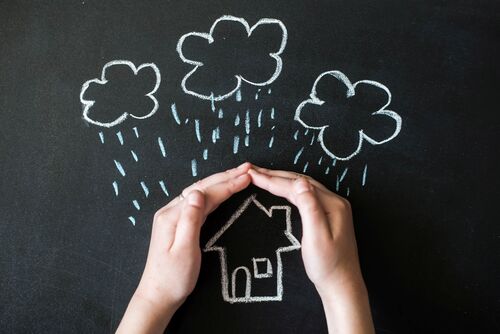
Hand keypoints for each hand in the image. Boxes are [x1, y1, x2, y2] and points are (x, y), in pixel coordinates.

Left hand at [117, 163, 251, 333]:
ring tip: (239, 175)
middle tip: (247, 169)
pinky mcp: (177, 224)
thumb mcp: (184, 251)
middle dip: (226, 177)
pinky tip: (222, 191)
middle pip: (202, 187)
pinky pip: (198, 203)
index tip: (246, 177)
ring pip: (200, 193)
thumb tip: (198, 192)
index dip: (227, 184)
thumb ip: (191, 220)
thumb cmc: (173, 278)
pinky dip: (214, 194)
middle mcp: (171, 212)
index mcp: (172, 216)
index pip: (205, 193)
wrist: (158, 296)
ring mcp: (173, 217)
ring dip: (220, 182)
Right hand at [248, 166, 373, 333]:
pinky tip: (281, 189)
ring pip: (303, 187)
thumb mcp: (316, 238)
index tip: (252, 175)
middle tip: (252, 171)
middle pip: (300, 181)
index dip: (273, 180)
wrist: (341, 286)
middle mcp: (334, 201)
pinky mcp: (328, 215)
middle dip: (275, 175)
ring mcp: (332, 207)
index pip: (296, 186)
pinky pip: (306, 195)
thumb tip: (299, 182)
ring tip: (262, 176)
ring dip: (282, 180)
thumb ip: (309, 208)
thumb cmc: (328, 266)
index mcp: (332, 204)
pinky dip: (290, 190)